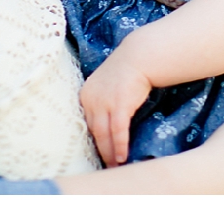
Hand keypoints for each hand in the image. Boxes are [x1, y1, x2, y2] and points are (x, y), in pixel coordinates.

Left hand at [80, 53, 152, 167]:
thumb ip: (102, 101)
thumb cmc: (126, 70)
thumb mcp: (106, 84)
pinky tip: (122, 157)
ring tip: (114, 166)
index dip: (95, 139)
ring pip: (104, 134)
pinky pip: (118, 131)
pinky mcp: (119, 105)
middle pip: (94, 131)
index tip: (100, 152)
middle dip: (101, 150)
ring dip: (109, 152)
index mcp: (85, 94)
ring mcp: (104, 102)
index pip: (87, 122)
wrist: (138, 56)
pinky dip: (120, 146)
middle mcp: (91, 99)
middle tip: (106, 165)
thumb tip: (105, 122)